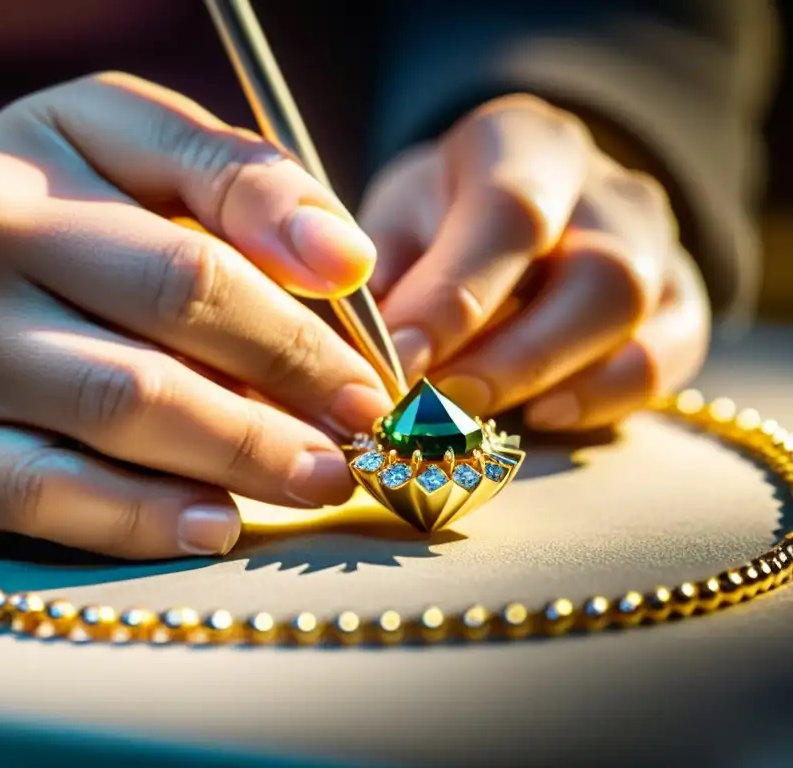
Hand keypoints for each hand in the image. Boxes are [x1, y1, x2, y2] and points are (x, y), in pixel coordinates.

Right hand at [0, 74, 390, 557]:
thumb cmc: (60, 214)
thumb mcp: (140, 151)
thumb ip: (244, 182)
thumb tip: (346, 261)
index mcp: (28, 170)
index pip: (194, 266)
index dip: (299, 332)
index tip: (374, 379)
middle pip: (159, 348)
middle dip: (282, 404)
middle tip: (359, 441)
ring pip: (113, 420)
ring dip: (236, 461)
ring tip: (316, 479)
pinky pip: (41, 501)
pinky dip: (139, 520)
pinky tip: (215, 525)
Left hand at [359, 94, 710, 430]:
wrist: (504, 210)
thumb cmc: (437, 217)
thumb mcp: (395, 220)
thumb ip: (384, 271)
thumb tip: (376, 346)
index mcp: (524, 141)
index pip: (510, 213)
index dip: (456, 298)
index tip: (399, 362)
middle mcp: (605, 184)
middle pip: (596, 268)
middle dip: (512, 355)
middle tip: (438, 408)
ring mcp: (654, 241)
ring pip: (634, 314)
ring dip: (547, 377)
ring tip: (472, 417)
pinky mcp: (679, 299)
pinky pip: (667, 355)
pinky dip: (605, 395)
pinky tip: (540, 414)